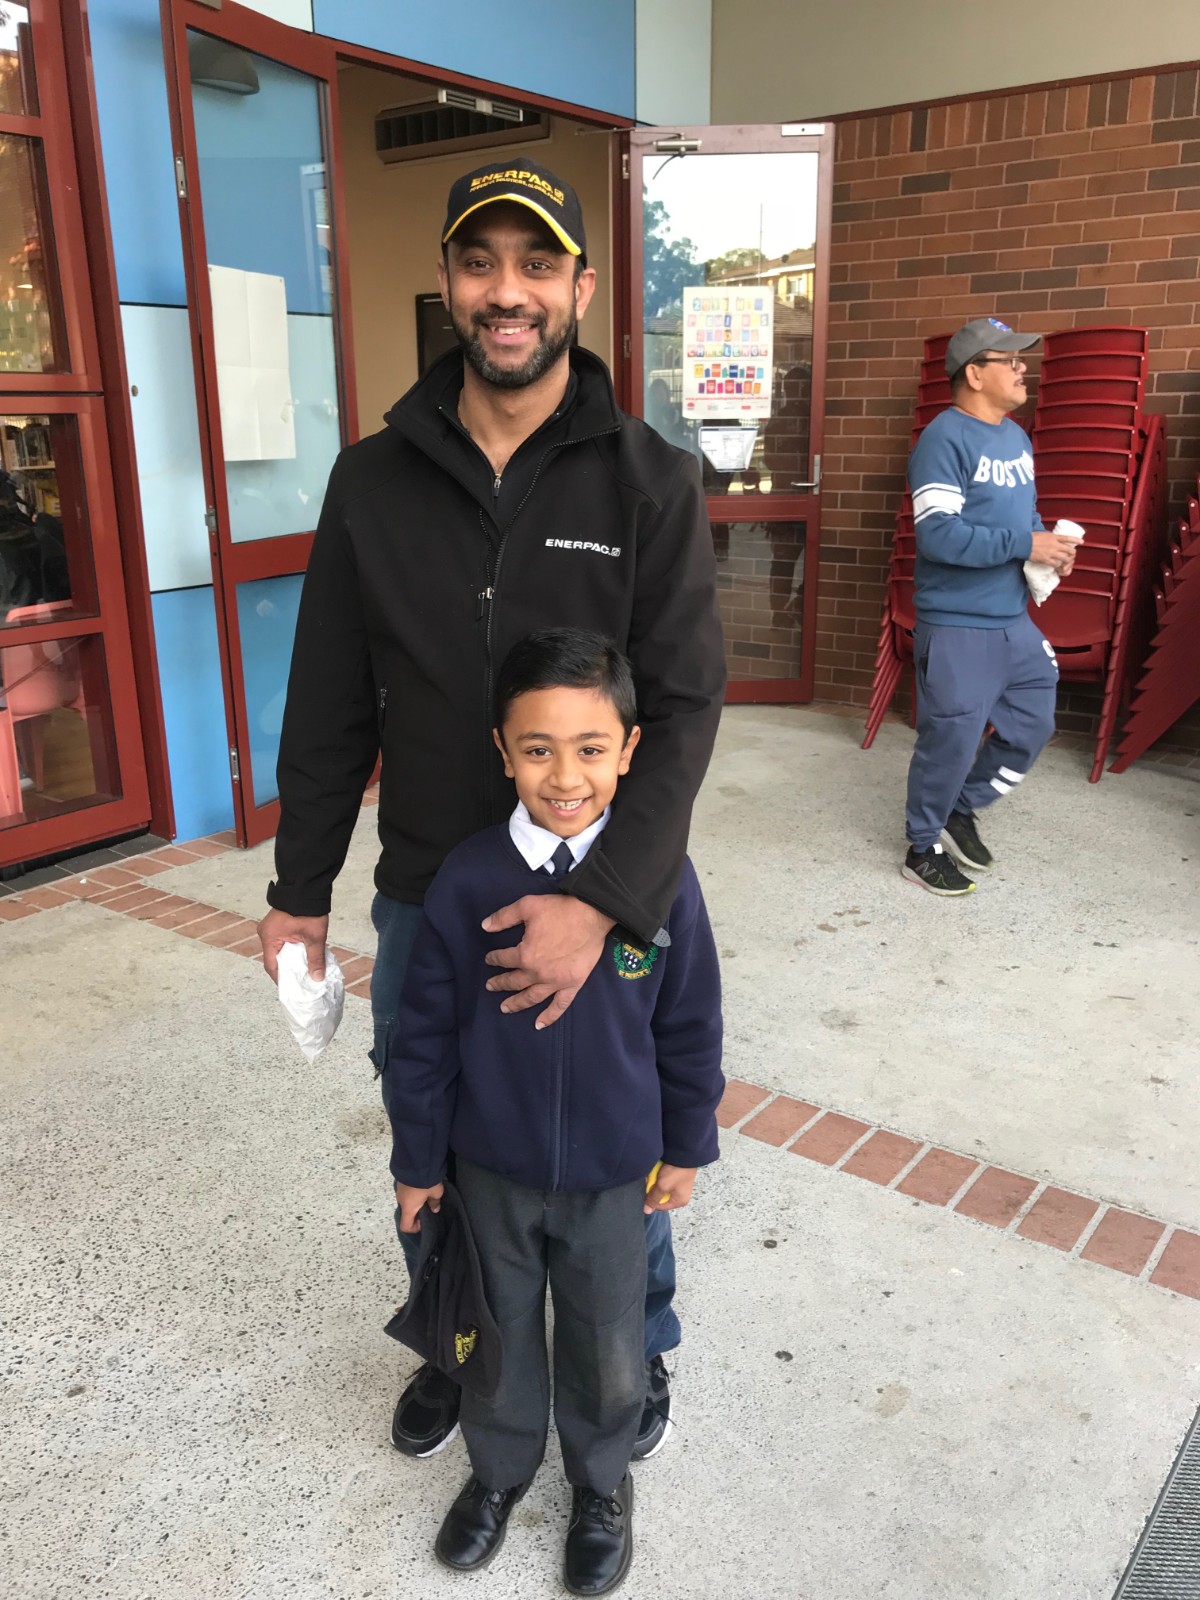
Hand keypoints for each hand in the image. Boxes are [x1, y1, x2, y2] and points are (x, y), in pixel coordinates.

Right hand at [257, 907, 327, 983]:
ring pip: (279, 950)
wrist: (307, 887)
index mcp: (269, 938)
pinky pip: (282, 941)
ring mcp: (271, 927)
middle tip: (300, 981)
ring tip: (303, 970)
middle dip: (288, 970)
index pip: (271, 966)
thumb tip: (317, 978)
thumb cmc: (308, 910)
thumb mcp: (314, 938)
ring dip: (291, 959)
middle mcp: (266, 933)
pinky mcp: (278, 923)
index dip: (282, 979)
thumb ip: (315, 959)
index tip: (292, 988)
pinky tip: (302, 955)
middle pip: (275, 959)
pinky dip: (291, 949)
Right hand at [395, 1180, 443, 1233]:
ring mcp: (399, 1190)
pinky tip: (421, 1186)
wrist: (416, 1160)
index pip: (406, 1226)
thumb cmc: (426, 1181)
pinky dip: (413, 1194)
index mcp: (408, 1208)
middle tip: (428, 1206)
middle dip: (416, 1213)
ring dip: (415, 1201)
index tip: (425, 1221)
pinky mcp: (400, 1181)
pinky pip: (406, 1193)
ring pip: (406, 1202)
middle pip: (406, 1213)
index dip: (415, 1228)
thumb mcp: (435, 1192)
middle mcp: (401, 1201)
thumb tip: (434, 1209)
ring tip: (426, 1194)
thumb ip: (435, 1202)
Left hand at [481, 894, 613, 1028]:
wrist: (593, 915)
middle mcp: (537, 973)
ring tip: (505, 1008)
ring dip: (516, 1004)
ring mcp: (555, 982)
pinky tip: (539, 1025)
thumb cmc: (560, 910)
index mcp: (525, 955)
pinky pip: (560, 1005)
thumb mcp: (527, 905)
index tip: (489, 959)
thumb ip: (504, 917)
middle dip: (500, 983)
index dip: (494, 958)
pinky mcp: (572, 985)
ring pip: (532, 997)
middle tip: (490, 986)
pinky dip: (549, 1016)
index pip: (504, 959)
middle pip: (514, 981)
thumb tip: (485, 926)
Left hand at [644, 1164, 696, 1214]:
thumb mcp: (662, 1186)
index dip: (651, 1199)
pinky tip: (658, 1169)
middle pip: (660, 1196)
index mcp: (679, 1201)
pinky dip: (659, 1174)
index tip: (647, 1190)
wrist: (685, 1153)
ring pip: (661, 1186)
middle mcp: (680, 1194)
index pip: (660, 1206)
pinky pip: (664, 1179)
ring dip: (656, 1180)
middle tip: (652, 1179)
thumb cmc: (676, 1172)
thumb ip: (653, 1199)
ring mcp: (678, 1185)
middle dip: (654, 1188)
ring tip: (655, 1172)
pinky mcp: (676, 1176)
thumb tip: (647, 1211)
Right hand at [1029, 531, 1078, 572]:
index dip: (1076, 540)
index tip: (1082, 542)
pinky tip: (1057, 566)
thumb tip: (1053, 538)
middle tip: (1072, 555)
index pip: (1068, 538)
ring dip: (1067, 560)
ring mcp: (1051, 553)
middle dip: (1073, 553)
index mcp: (1054, 537)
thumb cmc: (1031, 538)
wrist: (1024, 544)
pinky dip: (1058, 565)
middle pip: (1069, 550)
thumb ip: (1050, 537)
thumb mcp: (1043, 534)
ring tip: (1067, 562)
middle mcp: (1055, 545)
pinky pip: (1056, 564)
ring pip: (1064, 558)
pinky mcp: (1046, 560)